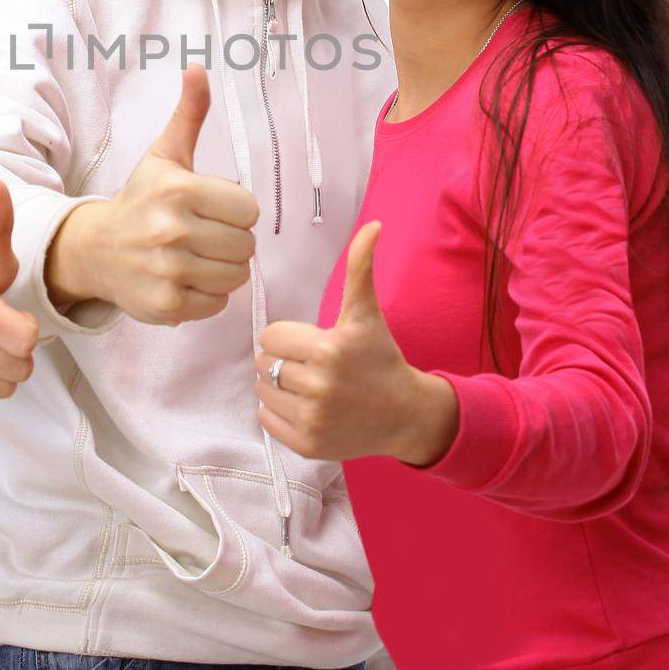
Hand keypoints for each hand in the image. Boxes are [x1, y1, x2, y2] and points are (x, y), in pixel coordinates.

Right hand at [46, 65, 258, 324]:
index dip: (234, 210)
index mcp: (178, 189)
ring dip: (222, 269)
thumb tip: (198, 67)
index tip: (211, 209)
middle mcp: (171, 230)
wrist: (95, 249)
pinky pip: (217, 304)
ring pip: (236, 276)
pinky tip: (184, 279)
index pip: (248, 209)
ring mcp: (167, 271)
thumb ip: (189, 114)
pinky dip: (207, 296)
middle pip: (246, 246)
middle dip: (230, 241)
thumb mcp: (164, 155)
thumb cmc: (141, 199)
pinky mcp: (165, 305)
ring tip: (196, 257)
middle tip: (203, 235)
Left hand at [255, 221, 458, 463]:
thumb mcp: (367, 312)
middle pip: (264, 363)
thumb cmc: (380, 358)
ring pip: (263, 389)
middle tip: (309, 365)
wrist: (404, 414)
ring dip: (278, 386)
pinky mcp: (307, 444)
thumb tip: (373, 225)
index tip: (311, 343)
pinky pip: (266, 419)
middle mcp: (320, 385)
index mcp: (329, 348)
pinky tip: (305, 406)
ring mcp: (313, 418)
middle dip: (282, 360)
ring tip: (307, 385)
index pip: (271, 336)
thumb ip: (361, 267)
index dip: (288, 336)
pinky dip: (278, 412)